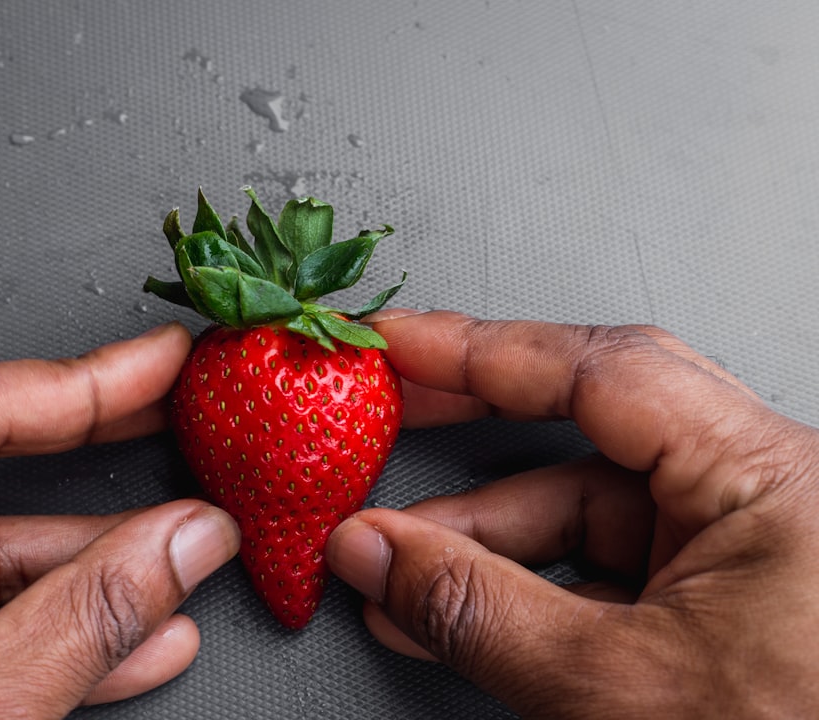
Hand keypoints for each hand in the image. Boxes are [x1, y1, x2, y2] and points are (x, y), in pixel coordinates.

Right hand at [327, 311, 818, 717]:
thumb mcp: (615, 686)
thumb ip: (477, 611)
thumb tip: (373, 552)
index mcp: (770, 479)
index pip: (601, 373)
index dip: (481, 351)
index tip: (398, 346)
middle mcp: (764, 492)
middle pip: (592, 417)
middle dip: (477, 419)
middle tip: (390, 407)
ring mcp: (743, 545)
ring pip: (589, 505)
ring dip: (481, 537)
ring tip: (392, 565)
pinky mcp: (720, 597)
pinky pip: (604, 563)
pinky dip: (523, 584)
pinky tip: (450, 610)